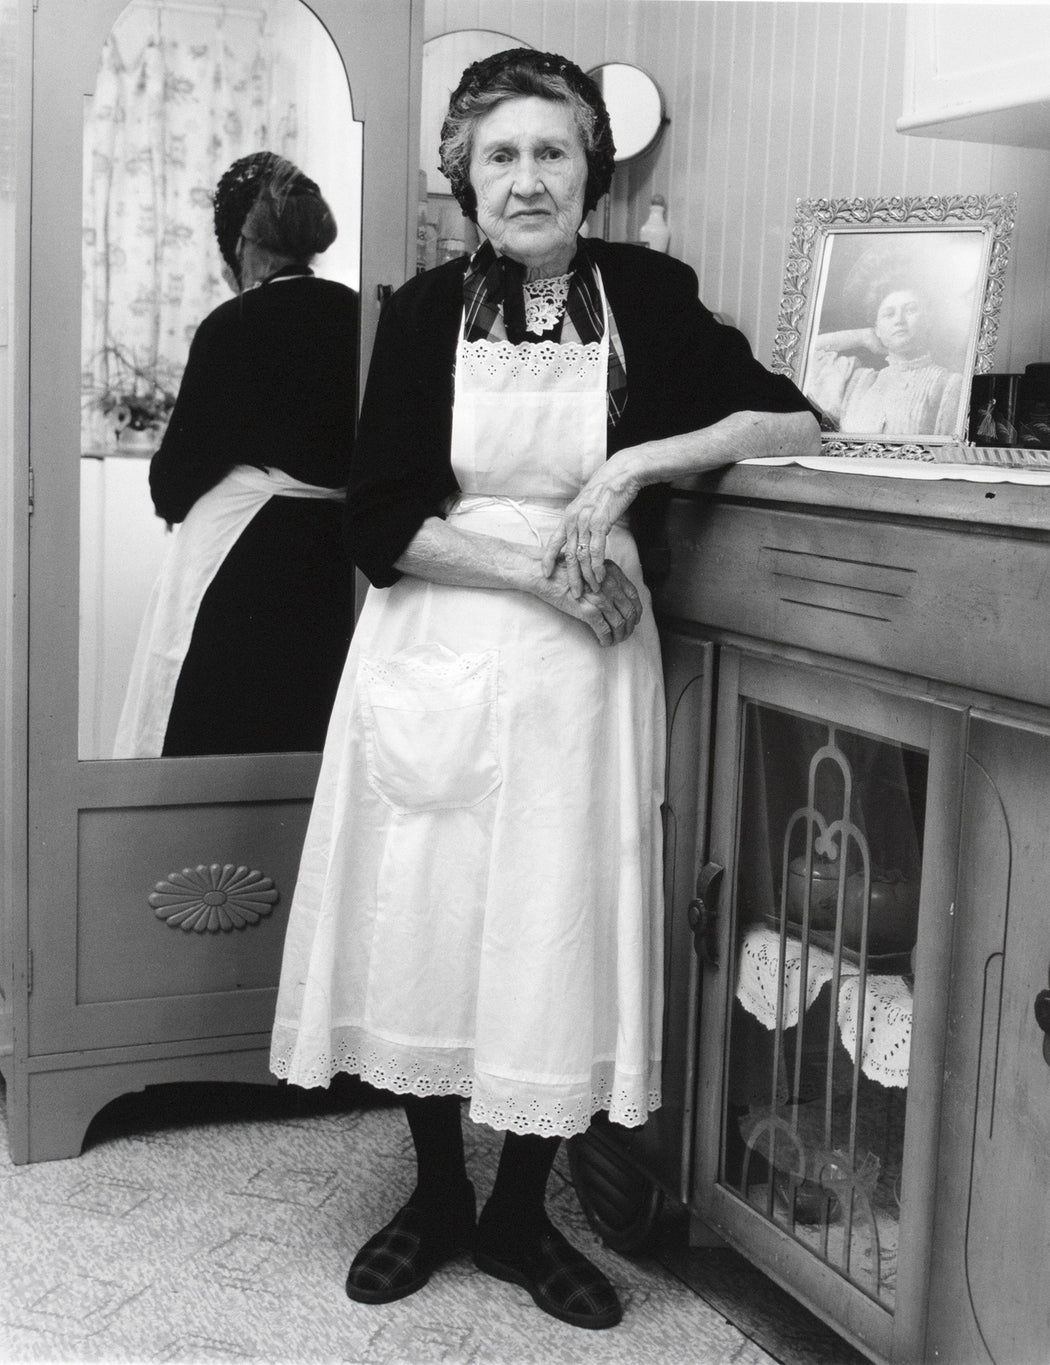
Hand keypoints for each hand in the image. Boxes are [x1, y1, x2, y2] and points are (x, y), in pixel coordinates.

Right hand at [535, 558, 642, 646]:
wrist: (545, 576)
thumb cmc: (564, 572)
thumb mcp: (591, 567)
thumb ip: (605, 577)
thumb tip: (616, 595)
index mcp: (613, 573)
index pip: (634, 595)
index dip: (637, 610)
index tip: (635, 619)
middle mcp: (610, 585)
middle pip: (629, 611)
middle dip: (630, 626)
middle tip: (626, 634)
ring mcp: (600, 598)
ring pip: (619, 623)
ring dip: (620, 635)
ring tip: (615, 641)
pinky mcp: (588, 611)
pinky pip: (604, 630)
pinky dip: (607, 639)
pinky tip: (604, 642)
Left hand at [541, 460, 640, 596]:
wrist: (621, 474)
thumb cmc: (606, 490)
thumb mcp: (587, 506)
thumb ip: (581, 522)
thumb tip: (581, 537)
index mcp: (568, 516)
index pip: (554, 542)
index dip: (548, 560)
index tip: (545, 575)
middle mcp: (573, 520)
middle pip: (568, 555)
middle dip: (571, 577)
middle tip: (574, 593)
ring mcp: (586, 522)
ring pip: (582, 556)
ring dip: (587, 575)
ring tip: (591, 589)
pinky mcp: (600, 523)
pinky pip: (596, 550)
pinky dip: (598, 566)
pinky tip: (600, 576)